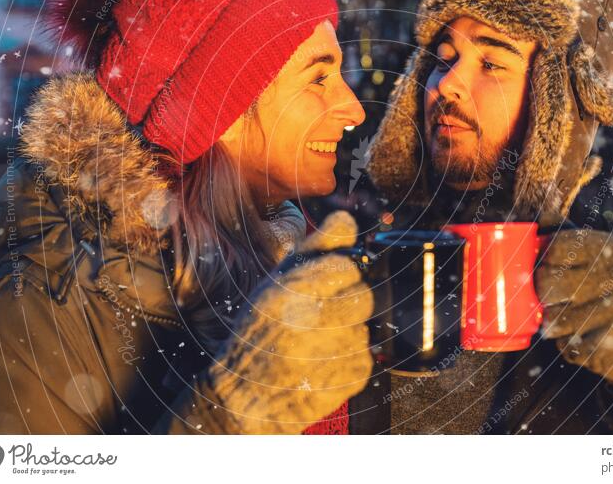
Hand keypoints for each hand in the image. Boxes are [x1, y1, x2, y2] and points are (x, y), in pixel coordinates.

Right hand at [208, 211, 372, 433]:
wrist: (247, 395)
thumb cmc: (260, 331)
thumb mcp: (277, 280)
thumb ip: (316, 246)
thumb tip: (345, 217)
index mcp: (298, 288)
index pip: (346, 266)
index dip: (334, 277)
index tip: (317, 289)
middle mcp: (319, 316)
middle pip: (363, 295)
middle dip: (344, 303)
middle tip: (316, 317)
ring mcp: (339, 349)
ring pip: (364, 324)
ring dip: (345, 331)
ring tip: (314, 343)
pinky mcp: (354, 375)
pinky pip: (365, 355)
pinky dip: (347, 359)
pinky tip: (320, 364)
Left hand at [535, 230, 612, 389]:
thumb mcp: (605, 254)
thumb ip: (570, 235)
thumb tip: (543, 215)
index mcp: (609, 249)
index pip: (554, 248)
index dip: (540, 260)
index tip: (543, 267)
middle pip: (546, 284)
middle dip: (540, 293)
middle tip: (549, 297)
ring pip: (552, 319)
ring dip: (553, 323)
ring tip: (569, 317)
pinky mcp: (611, 346)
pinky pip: (567, 347)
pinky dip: (567, 345)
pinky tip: (584, 336)